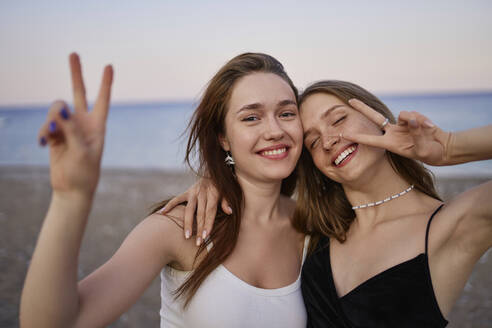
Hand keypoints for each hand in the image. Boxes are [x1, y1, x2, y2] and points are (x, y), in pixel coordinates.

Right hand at [38, 53, 112, 196]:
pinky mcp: (56, 135)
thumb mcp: (81, 151)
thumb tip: (60, 110)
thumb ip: (71, 129)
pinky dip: (44, 132)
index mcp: (98, 126)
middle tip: (73, 53)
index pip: (102, 100)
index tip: (109, 65)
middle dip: (76, 74)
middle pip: (79, 93)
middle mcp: (83, 123)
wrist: (72, 189)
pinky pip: (47, 125)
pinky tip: (44, 143)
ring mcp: (68, 128)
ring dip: (52, 119)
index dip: (105, 83)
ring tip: (51, 135)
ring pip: (56, 110)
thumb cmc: (84, 173)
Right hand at [159, 177, 231, 244]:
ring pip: (189, 210)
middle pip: (200, 214)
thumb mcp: (227, 191)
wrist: (214, 171)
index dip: (208, 224)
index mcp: (213, 194)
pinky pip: (177, 199)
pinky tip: (162, 213)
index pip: (210, 212)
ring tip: (186, 236)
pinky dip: (169, 205)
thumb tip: (229, 212)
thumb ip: (226, 201)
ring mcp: (193, 192)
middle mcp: (202, 193)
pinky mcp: (187, 192)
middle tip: (198, 242)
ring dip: (187, 223)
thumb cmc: (222, 186)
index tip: (206, 236)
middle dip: (199, 229)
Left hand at [343, 99, 451, 165]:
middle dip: (363, 108)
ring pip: (404, 115)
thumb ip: (415, 133)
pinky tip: (430, 127)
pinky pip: (416, 115)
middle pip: (375, 117)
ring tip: (426, 130)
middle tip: (350, 100)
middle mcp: (393, 132)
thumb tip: (411, 119)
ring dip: (415, 121)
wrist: (442, 148)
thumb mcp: (422, 148)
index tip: (343, 134)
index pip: (370, 139)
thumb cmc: (430, 153)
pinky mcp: (413, 119)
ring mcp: (402, 124)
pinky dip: (424, 121)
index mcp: (390, 144)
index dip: (357, 137)